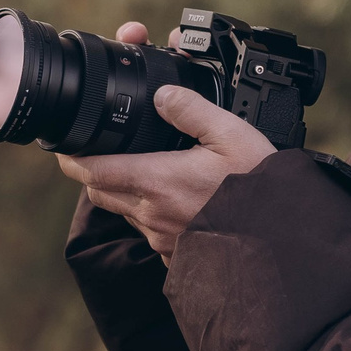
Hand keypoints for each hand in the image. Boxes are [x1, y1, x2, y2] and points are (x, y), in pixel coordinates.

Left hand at [57, 24, 277, 263]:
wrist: (285, 243)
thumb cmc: (261, 190)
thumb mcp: (233, 136)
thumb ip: (193, 110)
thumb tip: (163, 95)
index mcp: (157, 182)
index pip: (92, 171)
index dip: (71, 157)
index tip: (65, 145)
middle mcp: (152, 214)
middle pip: (100, 191)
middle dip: (92, 171)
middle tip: (96, 151)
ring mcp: (162, 238)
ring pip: (124, 211)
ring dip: (121, 191)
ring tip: (139, 169)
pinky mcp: (176, 255)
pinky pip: (149, 231)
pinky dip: (149, 213)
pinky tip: (172, 199)